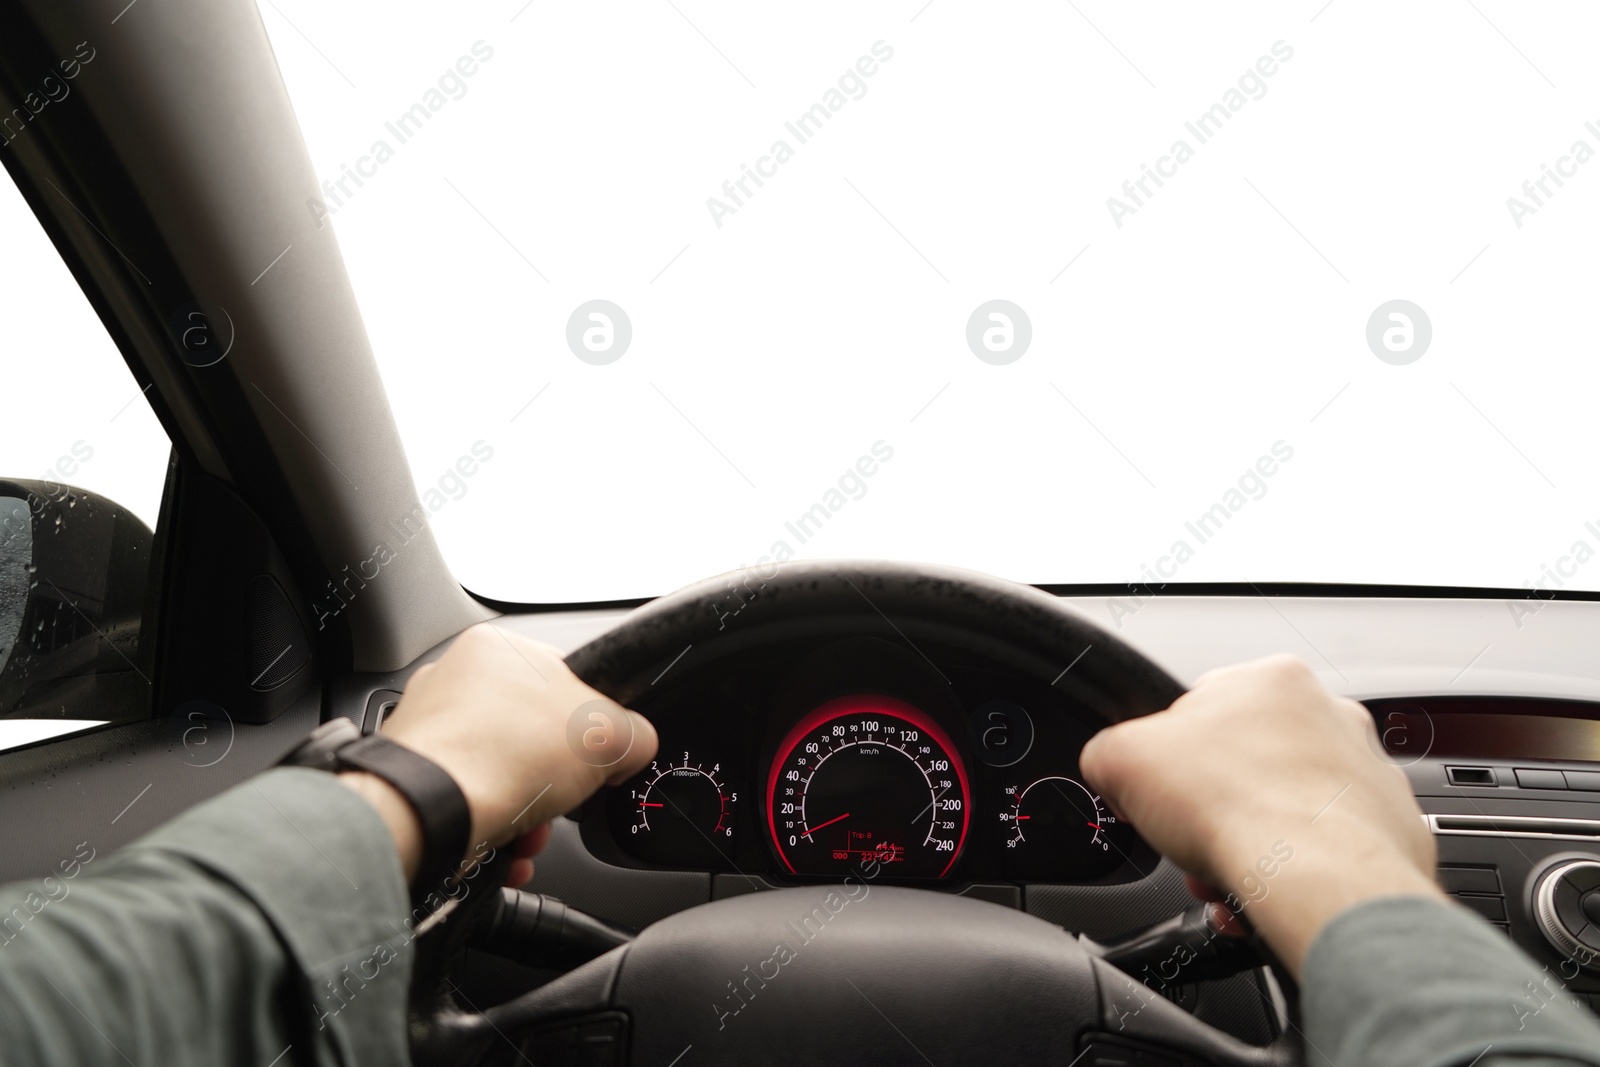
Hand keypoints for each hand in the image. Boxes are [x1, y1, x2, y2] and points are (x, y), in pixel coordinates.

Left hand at [339, 623, 656, 887]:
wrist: (424, 814)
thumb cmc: (499, 756)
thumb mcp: (607, 734)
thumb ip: (635, 733)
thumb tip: (633, 746)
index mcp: (499, 648)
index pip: (566, 681)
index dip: (592, 724)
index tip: (600, 757)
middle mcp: (454, 679)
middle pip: (533, 736)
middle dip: (557, 782)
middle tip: (567, 802)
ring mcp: (426, 728)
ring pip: (500, 776)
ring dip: (528, 814)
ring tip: (530, 837)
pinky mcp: (409, 778)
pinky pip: (467, 803)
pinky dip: (491, 833)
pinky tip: (504, 852)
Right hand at [1079, 654, 1441, 975]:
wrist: (1319, 878)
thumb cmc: (1238, 806)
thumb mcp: (1119, 758)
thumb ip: (1106, 751)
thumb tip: (1108, 766)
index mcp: (1272, 679)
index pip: (1203, 709)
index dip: (1172, 759)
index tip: (1161, 794)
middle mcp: (1331, 715)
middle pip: (1245, 765)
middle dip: (1212, 811)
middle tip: (1190, 843)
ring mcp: (1368, 773)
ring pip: (1285, 813)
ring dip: (1248, 848)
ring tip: (1225, 882)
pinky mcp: (1392, 829)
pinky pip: (1325, 853)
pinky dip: (1292, 878)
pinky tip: (1262, 900)